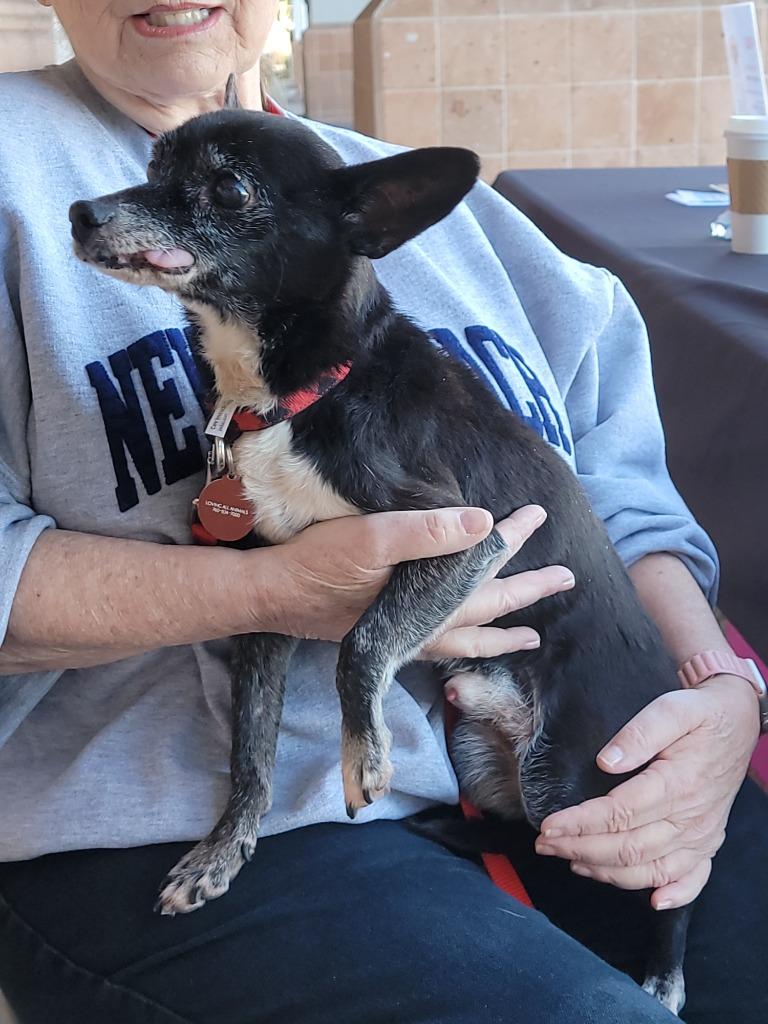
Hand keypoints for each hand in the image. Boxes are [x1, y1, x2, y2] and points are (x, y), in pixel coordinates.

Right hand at [261, 504, 574, 657]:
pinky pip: (442, 647)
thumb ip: (428, 531)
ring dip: (503, 633)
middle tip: (565, 577)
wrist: (272, 595)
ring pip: (471, 638)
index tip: (537, 514)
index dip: (513, 538)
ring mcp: (409, 634)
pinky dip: (464, 647)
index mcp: (431, 597)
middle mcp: (427, 622)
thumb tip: (481, 523)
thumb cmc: (320, 564)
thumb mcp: (374, 537)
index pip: (485, 565)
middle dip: (529, 589)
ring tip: (531, 638)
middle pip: (491, 606)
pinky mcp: (390, 636)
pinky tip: (463, 644)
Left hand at [536, 674, 759, 908]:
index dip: (579, 823)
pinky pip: (692, 879)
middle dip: (580, 849)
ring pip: (651, 869)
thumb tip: (605, 762)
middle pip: (628, 848)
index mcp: (678, 784)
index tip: (548, 825)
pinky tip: (653, 901)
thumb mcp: (672, 708)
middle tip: (544, 845)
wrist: (738, 722)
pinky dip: (675, 895)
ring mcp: (702, 835)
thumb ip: (639, 733)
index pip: (618, 813)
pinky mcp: (708, 842)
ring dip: (608, 872)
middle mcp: (691, 818)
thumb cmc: (701, 714)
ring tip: (571, 861)